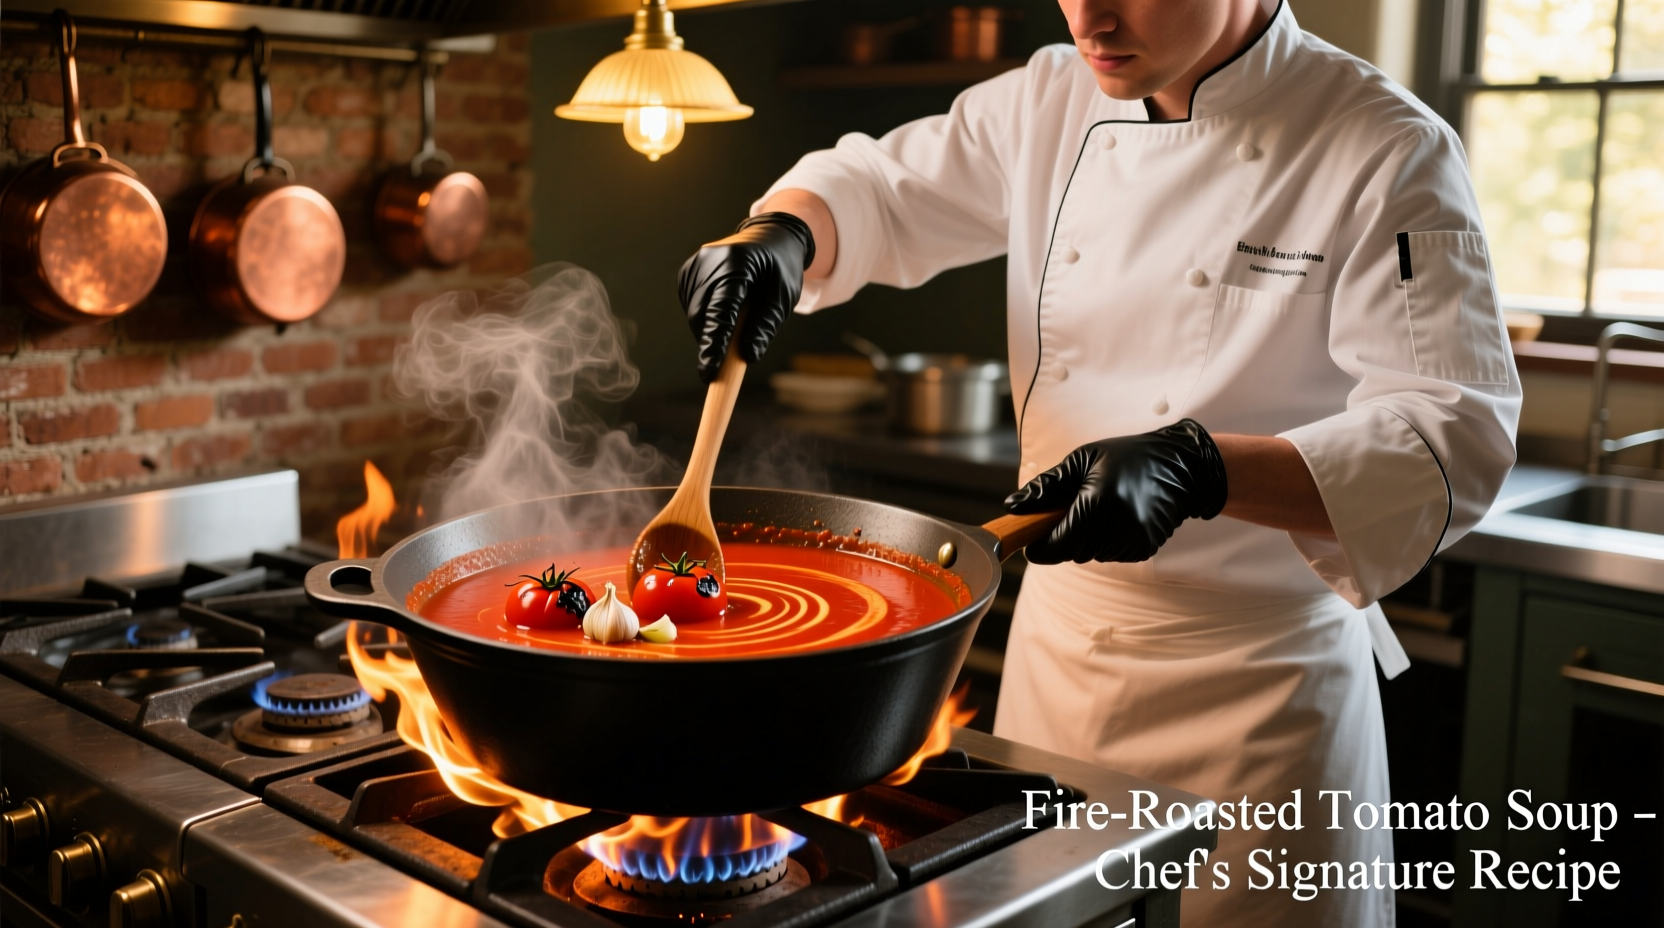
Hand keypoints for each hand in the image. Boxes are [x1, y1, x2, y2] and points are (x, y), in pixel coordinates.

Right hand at [678, 212, 815, 382]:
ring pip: (696, 315)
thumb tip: (748, 356)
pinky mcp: (687, 274)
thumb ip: (766, 325)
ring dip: (712, 332)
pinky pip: (693, 308)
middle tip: (722, 368)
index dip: (715, 343)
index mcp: (736, 261)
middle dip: (712, 344)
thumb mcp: (783, 296)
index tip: (709, 372)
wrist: (768, 237)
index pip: (721, 308)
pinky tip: (726, 315)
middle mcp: (708, 260)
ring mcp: (694, 266)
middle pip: (703, 315)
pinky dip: (707, 321)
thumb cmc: (780, 268)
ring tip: (737, 325)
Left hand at [1004, 419, 1228, 563]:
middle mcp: (1115, 528)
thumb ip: (1046, 486)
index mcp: (1095, 504)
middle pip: (1070, 552)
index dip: (1039, 546)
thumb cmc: (1126, 457)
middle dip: (1064, 535)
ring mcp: (1133, 541)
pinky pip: (1111, 553)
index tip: (1034, 538)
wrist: (1181, 466)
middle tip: (1075, 507)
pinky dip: (1107, 539)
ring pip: (1091, 554)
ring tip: (1102, 506)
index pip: (1054, 546)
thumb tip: (1013, 506)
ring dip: (1087, 537)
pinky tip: (1119, 515)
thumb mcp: (1081, 461)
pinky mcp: (1144, 548)